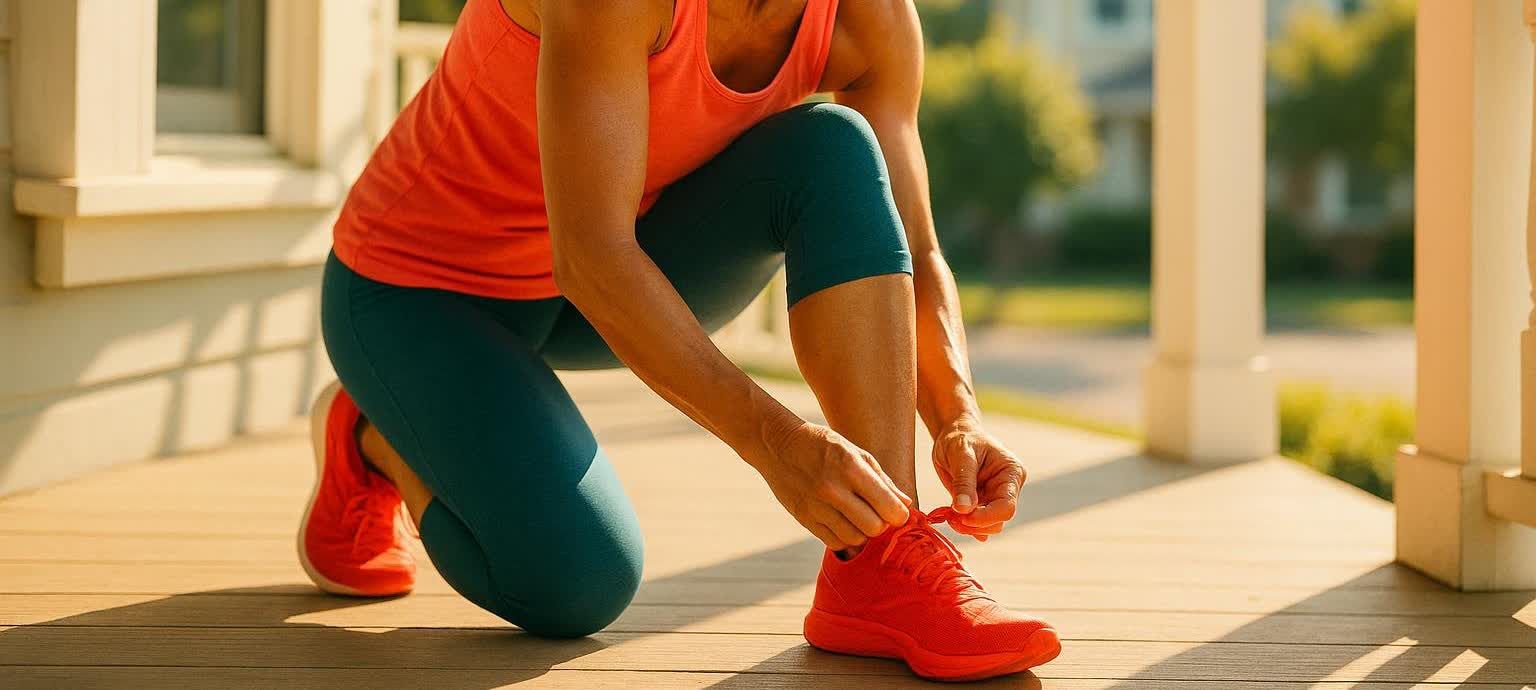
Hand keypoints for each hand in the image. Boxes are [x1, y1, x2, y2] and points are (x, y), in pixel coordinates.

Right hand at [757, 422, 911, 550]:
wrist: (776, 444)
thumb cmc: (821, 445)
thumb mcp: (854, 452)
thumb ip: (882, 479)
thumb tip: (906, 503)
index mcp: (851, 467)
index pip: (888, 507)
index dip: (899, 514)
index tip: (898, 512)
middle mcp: (833, 489)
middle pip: (874, 527)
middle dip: (881, 524)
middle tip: (877, 513)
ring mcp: (816, 506)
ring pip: (855, 538)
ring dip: (862, 532)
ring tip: (859, 517)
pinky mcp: (803, 518)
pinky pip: (834, 542)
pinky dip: (844, 537)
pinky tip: (842, 522)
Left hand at [931, 417, 1025, 540]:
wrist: (953, 433)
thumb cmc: (961, 437)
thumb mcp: (961, 454)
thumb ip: (964, 482)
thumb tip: (964, 510)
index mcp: (1012, 473)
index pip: (1006, 507)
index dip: (985, 518)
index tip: (962, 517)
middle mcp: (1008, 488)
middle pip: (999, 520)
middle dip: (976, 524)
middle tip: (952, 518)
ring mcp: (995, 496)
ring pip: (989, 525)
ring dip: (970, 527)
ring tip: (950, 516)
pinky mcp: (982, 502)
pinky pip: (978, 522)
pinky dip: (966, 525)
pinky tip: (954, 520)